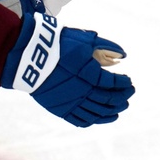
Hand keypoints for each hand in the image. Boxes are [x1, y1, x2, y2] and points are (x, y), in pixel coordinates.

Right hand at [0, 0, 133, 126]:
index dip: (123, 83)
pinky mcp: (61, 109)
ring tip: (119, 109)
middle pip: (108, 100)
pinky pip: (82, 120)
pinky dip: (95, 120)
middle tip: (128, 94)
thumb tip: (123, 55)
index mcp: (90, 75)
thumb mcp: (84, 39)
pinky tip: (102, 117)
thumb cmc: (58, 44)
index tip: (129, 81)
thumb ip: (105, 45)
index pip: (113, 83)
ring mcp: (72, 103)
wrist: (30, 57)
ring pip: (98, 113)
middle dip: (121, 98)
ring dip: (112, 111)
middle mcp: (83, 92)